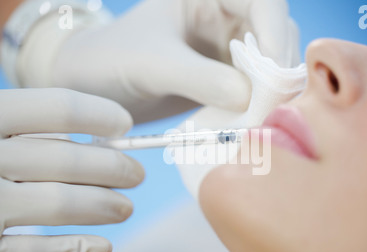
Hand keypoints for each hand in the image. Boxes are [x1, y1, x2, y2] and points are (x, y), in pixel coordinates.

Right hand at [0, 88, 143, 251]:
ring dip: (103, 207)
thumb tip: (99, 138)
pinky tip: (103, 246)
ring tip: (126, 207)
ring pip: (60, 205)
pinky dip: (75, 251)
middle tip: (136, 174)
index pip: (58, 108)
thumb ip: (24, 124)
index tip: (124, 124)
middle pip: (68, 160)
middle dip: (114, 168)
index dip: (100, 115)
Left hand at [52, 0, 299, 121]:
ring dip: (270, 91)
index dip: (275, 31)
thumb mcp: (152, 63)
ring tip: (262, 117)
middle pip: (275, 34)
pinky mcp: (223, 81)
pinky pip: (253, 91)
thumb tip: (249, 96)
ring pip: (269, 66)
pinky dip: (256, 107)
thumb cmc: (111, 61)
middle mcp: (223, 18)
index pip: (262, 0)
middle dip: (276, 68)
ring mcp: (225, 51)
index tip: (272, 70)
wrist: (90, 90)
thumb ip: (200, 78)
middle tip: (272, 105)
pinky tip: (249, 123)